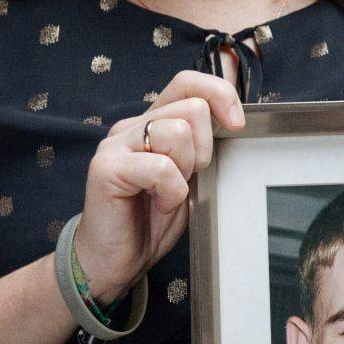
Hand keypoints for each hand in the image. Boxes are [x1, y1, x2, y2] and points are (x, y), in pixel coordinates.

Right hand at [72, 69, 245, 304]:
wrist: (114, 261)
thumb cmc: (150, 220)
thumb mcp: (188, 176)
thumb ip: (200, 146)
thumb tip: (233, 120)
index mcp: (152, 122)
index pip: (187, 82)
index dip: (219, 94)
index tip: (236, 126)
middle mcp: (132, 126)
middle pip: (192, 109)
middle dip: (204, 150)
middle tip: (186, 179)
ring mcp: (116, 144)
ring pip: (177, 132)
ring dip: (185, 171)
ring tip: (168, 193)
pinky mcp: (107, 167)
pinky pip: (162, 167)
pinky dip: (171, 193)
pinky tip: (158, 205)